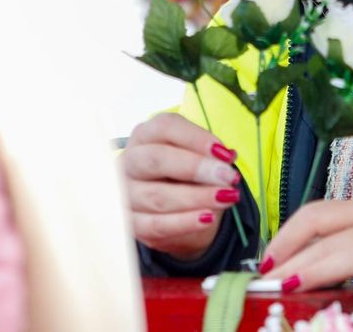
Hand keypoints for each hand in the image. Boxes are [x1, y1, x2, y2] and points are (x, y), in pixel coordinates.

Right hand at [122, 112, 242, 260]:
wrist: (178, 211)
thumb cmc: (187, 174)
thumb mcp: (199, 157)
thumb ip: (210, 154)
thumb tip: (227, 156)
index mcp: (146, 135)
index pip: (165, 127)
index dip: (196, 138)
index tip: (225, 153)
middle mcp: (129, 160)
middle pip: (156, 159)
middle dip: (195, 168)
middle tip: (228, 177)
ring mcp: (124, 193)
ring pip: (157, 196)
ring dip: (196, 198)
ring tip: (226, 198)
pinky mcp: (129, 223)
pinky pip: (155, 225)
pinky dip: (184, 222)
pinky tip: (207, 218)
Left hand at [264, 199, 352, 304]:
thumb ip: (339, 242)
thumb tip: (293, 265)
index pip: (314, 215)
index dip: (285, 237)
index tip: (264, 262)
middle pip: (324, 239)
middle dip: (290, 263)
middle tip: (265, 285)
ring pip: (349, 254)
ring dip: (316, 270)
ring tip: (290, 286)